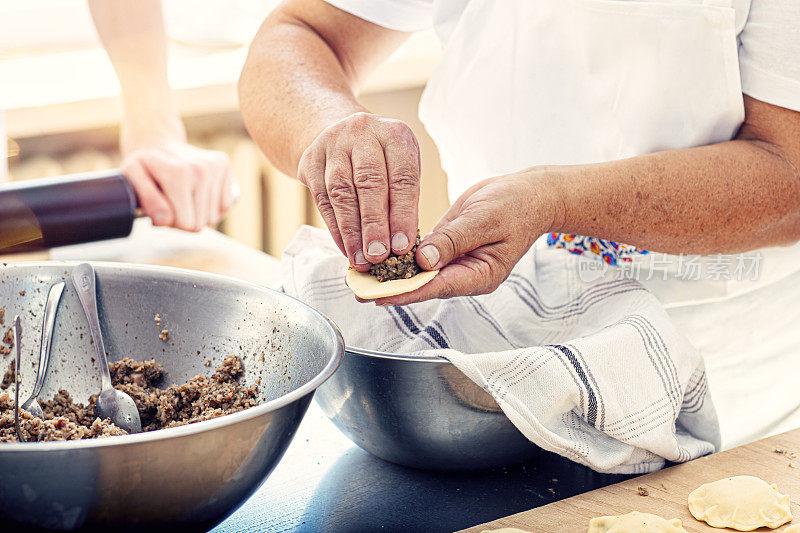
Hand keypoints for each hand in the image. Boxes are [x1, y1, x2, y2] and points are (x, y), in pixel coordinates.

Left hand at [121, 141, 235, 230]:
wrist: (157, 142)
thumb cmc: (144, 166)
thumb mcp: (132, 178)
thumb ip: (147, 201)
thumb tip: (164, 220)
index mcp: (179, 175)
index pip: (186, 224)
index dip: (171, 222)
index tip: (162, 209)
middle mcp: (202, 170)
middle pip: (201, 223)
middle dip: (185, 219)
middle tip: (171, 203)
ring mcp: (216, 166)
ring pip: (214, 218)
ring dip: (198, 213)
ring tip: (183, 197)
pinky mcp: (224, 165)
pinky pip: (226, 206)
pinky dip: (212, 206)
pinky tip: (198, 193)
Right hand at [298, 112, 420, 270]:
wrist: (340, 133)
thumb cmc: (382, 160)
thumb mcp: (401, 168)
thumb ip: (404, 200)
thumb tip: (400, 245)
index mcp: (395, 134)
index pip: (402, 176)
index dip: (403, 214)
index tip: (402, 246)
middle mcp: (363, 133)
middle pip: (369, 183)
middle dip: (374, 225)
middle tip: (379, 256)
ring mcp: (333, 144)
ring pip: (341, 192)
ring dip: (352, 231)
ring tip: (361, 259)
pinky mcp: (310, 160)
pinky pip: (322, 199)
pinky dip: (335, 228)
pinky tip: (346, 248)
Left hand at [374, 172, 558, 305]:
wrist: (530, 195)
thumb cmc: (516, 205)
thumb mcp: (484, 219)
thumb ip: (453, 240)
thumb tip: (423, 259)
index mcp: (480, 275)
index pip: (436, 287)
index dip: (405, 292)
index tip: (377, 296)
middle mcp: (465, 275)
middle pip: (423, 286)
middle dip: (390, 288)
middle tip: (356, 289)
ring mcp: (456, 263)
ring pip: (419, 274)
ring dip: (391, 274)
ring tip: (358, 276)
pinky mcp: (447, 248)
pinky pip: (421, 257)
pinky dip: (400, 257)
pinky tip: (377, 257)